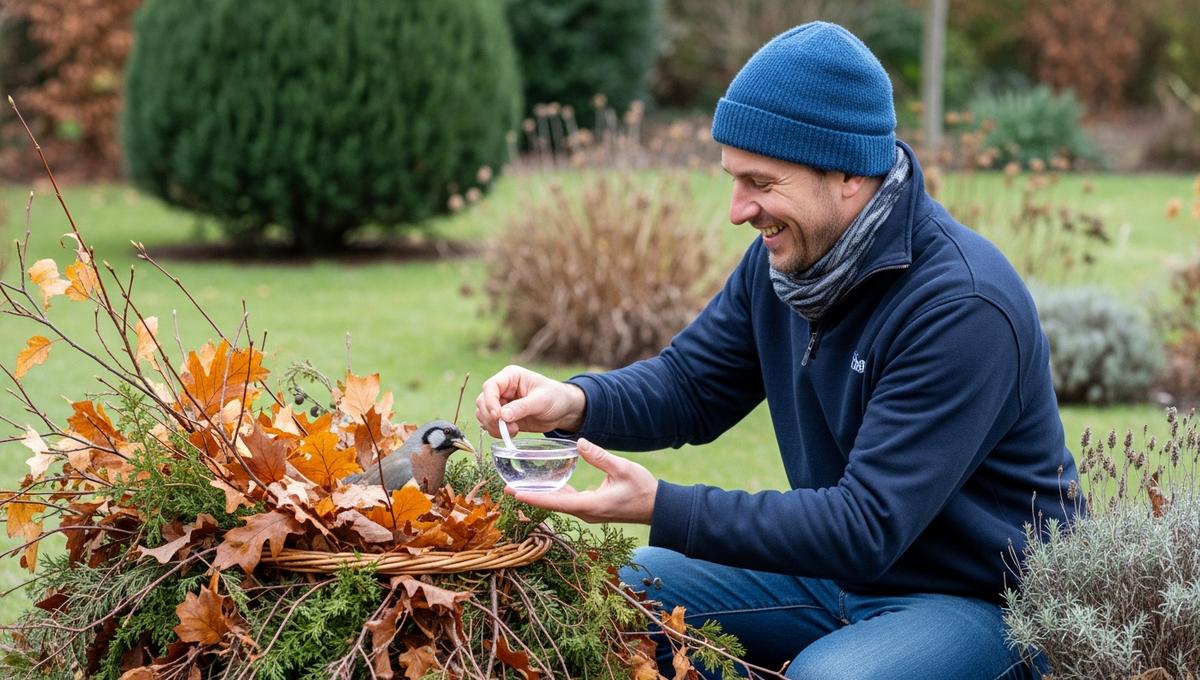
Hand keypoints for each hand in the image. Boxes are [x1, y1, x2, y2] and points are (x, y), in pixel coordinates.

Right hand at [475, 365, 586, 437]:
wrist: (564, 410)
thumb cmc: (556, 397)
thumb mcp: (541, 401)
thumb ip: (522, 407)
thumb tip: (502, 416)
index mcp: (510, 377)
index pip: (491, 386)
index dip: (490, 401)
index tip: (497, 416)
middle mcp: (502, 389)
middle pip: (482, 402)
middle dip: (491, 417)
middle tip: (509, 428)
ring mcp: (501, 403)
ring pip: (483, 414)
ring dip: (493, 426)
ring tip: (514, 431)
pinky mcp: (504, 417)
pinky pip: (490, 424)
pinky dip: (496, 431)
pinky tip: (512, 434)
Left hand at [505, 439, 656, 523]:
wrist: (658, 507)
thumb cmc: (643, 489)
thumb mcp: (623, 469)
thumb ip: (600, 457)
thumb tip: (580, 443)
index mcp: (590, 504)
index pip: (556, 502)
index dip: (535, 498)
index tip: (516, 494)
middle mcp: (585, 512)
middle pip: (552, 505)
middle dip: (531, 497)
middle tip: (507, 490)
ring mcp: (588, 512)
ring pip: (559, 505)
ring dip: (541, 496)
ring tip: (520, 488)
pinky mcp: (592, 508)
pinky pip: (568, 503)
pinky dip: (555, 495)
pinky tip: (547, 486)